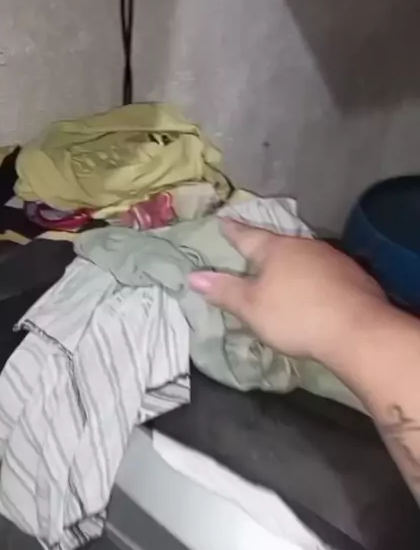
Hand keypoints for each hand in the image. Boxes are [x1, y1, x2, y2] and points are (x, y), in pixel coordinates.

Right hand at [189, 219, 386, 365]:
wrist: (357, 330)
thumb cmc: (295, 316)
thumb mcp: (251, 307)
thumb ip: (223, 290)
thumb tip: (193, 275)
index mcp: (276, 250)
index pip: (247, 236)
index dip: (233, 231)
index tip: (223, 220)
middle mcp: (304, 247)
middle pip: (278, 244)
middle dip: (265, 248)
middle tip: (252, 249)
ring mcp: (332, 259)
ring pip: (304, 257)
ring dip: (292, 264)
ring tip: (283, 273)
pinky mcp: (353, 276)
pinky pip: (325, 272)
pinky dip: (314, 278)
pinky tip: (314, 290)